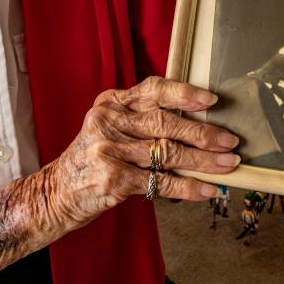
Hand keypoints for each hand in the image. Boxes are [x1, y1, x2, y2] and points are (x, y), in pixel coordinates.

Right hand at [42, 77, 238, 228]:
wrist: (54, 194)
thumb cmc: (91, 160)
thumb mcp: (108, 129)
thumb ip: (140, 121)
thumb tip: (196, 126)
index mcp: (110, 103)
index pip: (153, 89)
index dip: (184, 93)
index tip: (210, 100)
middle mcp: (108, 121)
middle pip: (165, 122)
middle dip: (203, 132)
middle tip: (229, 141)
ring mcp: (109, 150)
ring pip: (168, 152)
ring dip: (203, 161)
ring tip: (227, 165)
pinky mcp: (113, 178)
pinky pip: (161, 181)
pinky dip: (189, 186)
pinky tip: (207, 189)